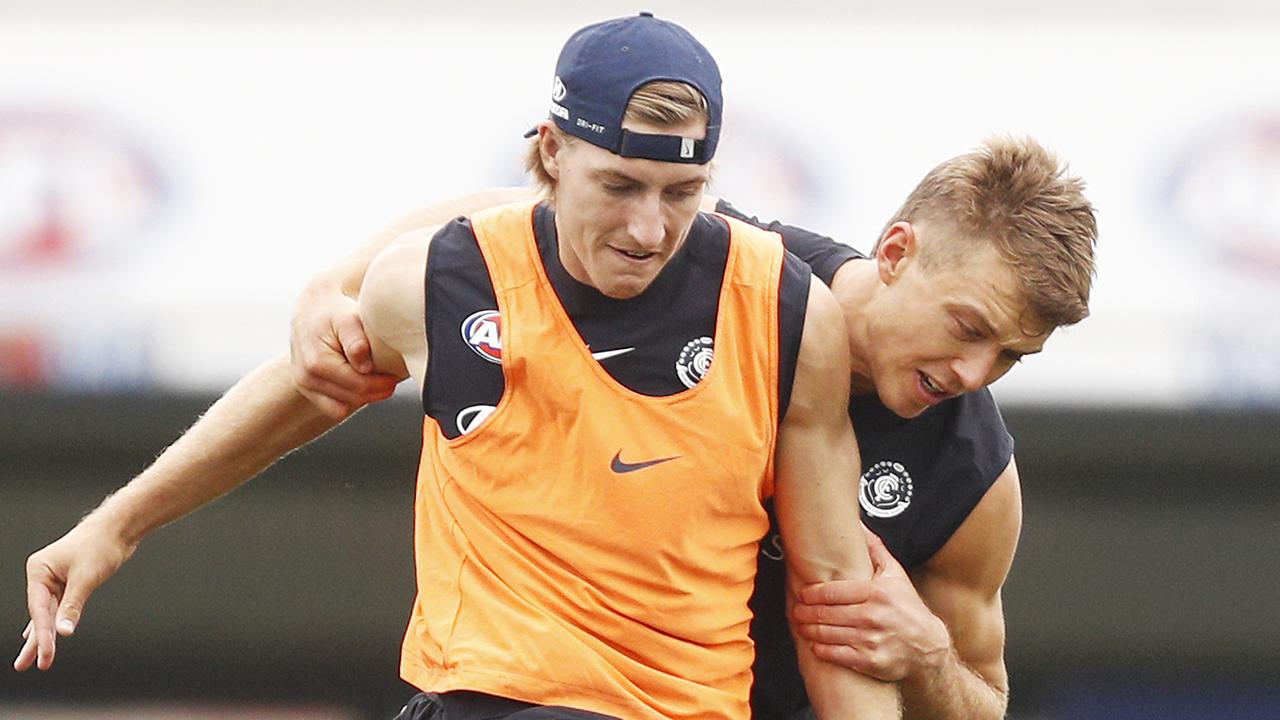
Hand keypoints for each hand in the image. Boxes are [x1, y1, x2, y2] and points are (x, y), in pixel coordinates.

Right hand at [14, 521, 135, 671]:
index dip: (42, 636)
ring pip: (49, 612)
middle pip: (39, 614)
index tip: (45, 657)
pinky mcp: (69, 581)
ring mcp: (55, 578)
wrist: (118, 528)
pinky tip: (47, 634)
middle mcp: (43, 575)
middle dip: (35, 641)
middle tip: (24, 666)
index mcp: (39, 570)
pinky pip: (58, 607)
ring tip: (35, 658)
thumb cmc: (100, 545)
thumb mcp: (86, 578)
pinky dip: (54, 621)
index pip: (39, 610)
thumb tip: (64, 631)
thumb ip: (73, 606)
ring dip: (44, 635)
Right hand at [290, 278, 398, 418]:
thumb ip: (356, 340)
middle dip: (375, 392)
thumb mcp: (348, 318)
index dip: (381, 384)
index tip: (394, 376)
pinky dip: (348, 400)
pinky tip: (360, 384)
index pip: (358, 386)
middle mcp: (306, 377)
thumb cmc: (334, 312)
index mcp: (317, 363)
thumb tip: (365, 366)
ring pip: (342, 408)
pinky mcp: (305, 389)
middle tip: (391, 379)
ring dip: (363, 397)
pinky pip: (331, 408)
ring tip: (376, 380)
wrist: (312, 308)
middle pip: (352, 399)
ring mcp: (303, 385)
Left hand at [792, 529, 950, 681]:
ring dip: (809, 630)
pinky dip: (822, 650)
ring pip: (828, 633)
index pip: (833, 591)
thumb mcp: (896, 575)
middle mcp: (873, 616)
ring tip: (801, 625)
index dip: (811, 593)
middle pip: (826, 613)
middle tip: (795, 611)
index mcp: (877, 592)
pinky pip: (837, 655)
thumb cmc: (908, 608)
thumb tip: (858, 524)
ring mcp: (871, 640)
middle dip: (805, 612)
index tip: (801, 593)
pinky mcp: (870, 662)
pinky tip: (815, 645)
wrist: (929, 648)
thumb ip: (874, 549)